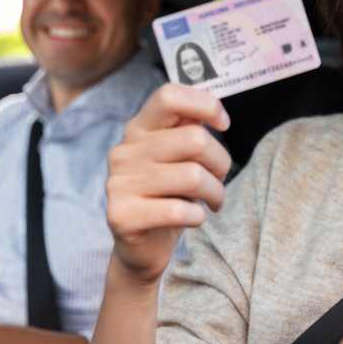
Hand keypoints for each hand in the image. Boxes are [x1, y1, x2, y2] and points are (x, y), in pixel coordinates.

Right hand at [106, 83, 232, 285]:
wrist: (142, 248)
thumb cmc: (169, 195)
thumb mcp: (178, 157)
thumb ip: (189, 129)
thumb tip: (213, 113)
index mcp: (138, 128)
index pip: (169, 96)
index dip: (205, 104)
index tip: (223, 124)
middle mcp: (124, 151)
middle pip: (195, 139)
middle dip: (221, 162)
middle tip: (219, 179)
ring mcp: (119, 183)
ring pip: (193, 177)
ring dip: (215, 193)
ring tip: (213, 201)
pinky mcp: (122, 216)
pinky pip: (179, 211)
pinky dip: (198, 216)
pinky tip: (195, 218)